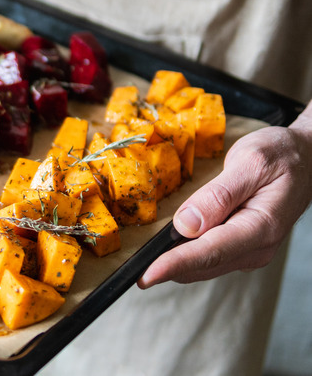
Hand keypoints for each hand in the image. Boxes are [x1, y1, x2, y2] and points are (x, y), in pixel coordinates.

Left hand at [138, 104, 311, 287]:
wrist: (306, 158)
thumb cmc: (281, 155)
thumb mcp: (251, 162)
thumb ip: (219, 195)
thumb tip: (186, 225)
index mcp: (262, 226)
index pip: (210, 251)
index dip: (175, 265)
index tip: (147, 275)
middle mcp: (258, 246)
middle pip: (204, 264)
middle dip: (168, 270)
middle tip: (133, 274)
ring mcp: (251, 250)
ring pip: (205, 265)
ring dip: (176, 266)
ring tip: (145, 265)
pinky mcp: (242, 246)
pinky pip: (210, 257)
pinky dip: (187, 258)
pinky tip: (168, 253)